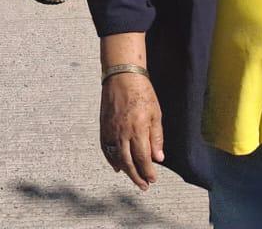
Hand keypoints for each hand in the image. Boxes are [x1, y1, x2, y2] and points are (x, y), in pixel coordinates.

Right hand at [100, 73, 164, 190]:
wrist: (121, 76)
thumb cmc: (142, 92)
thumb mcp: (155, 114)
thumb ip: (156, 137)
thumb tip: (158, 158)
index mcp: (137, 130)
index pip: (142, 158)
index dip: (148, 171)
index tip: (153, 180)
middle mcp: (122, 133)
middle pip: (128, 162)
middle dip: (136, 177)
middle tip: (144, 186)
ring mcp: (110, 130)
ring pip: (115, 157)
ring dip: (124, 170)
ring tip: (132, 177)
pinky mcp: (103, 126)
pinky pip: (105, 148)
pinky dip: (110, 159)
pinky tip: (117, 166)